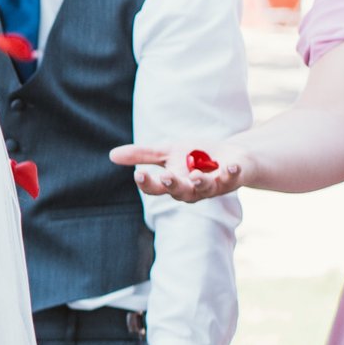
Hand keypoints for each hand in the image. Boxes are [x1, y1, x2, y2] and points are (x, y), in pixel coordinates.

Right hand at [109, 140, 247, 203]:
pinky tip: (231, 166)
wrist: (232, 156)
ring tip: (196, 174)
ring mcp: (213, 186)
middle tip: (166, 177)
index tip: (139, 174)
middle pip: (180, 192)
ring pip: (205, 189)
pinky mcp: (232, 179)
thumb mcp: (168, 152)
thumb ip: (143, 155)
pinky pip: (232, 179)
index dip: (148, 183)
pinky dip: (232, 173)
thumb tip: (111, 155)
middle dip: (174, 185)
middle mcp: (192, 190)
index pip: (156, 188)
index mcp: (173, 184)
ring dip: (201, 182)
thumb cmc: (197, 157)